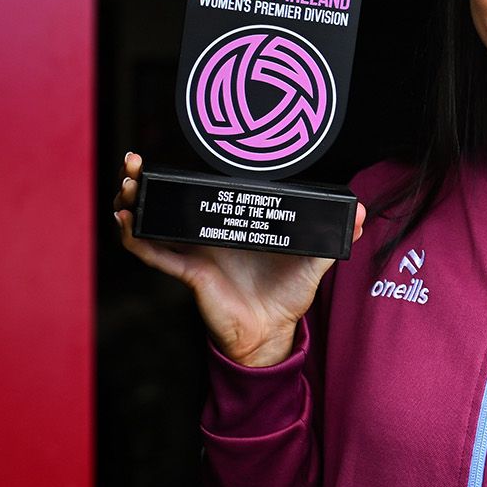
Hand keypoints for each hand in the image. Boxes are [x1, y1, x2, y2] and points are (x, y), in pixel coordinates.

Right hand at [112, 152, 365, 366]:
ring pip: (156, 223)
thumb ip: (332, 235)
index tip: (170, 154)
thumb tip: (360, 212)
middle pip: (170, 203)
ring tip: (126, 185)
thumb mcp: (314, 261)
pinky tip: (126, 221)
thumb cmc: (287, 296)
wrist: (274, 332)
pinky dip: (138, 239)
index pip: (203, 194)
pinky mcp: (190, 272)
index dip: (184, 176)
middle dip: (147, 181)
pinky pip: (157, 254)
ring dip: (136, 202)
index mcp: (234, 226)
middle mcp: (209, 236)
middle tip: (134, 161)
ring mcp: (196, 252)